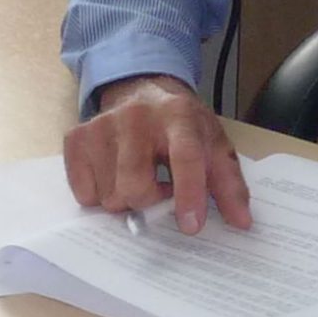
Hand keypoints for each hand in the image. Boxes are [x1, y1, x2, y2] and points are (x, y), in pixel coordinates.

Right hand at [62, 74, 252, 234]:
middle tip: (159, 189)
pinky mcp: (76, 137)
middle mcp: (137, 117)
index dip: (188, 194)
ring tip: (138, 177)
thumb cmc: (181, 125)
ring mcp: (102, 125)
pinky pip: (83, 193)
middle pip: (135, 185)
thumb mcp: (213, 145)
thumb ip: (229, 184)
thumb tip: (241, 222)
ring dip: (125, 200)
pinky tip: (113, 175)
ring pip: (108, 195)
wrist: (142, 90)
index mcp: (179, 116)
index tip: (191, 226)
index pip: (184, 157)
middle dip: (149, 201)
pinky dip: (99, 196)